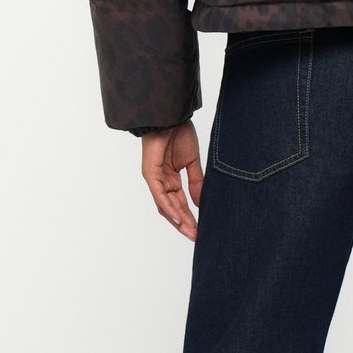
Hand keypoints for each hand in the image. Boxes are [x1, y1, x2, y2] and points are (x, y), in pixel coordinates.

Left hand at [140, 121, 203, 241]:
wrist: (170, 116)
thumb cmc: (179, 132)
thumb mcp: (192, 161)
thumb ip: (196, 182)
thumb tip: (201, 202)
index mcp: (170, 178)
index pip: (180, 202)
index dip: (190, 216)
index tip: (201, 228)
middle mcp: (161, 181)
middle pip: (172, 208)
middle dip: (184, 223)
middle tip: (197, 236)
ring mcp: (154, 179)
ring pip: (165, 205)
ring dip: (178, 220)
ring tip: (191, 231)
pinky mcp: (151, 174)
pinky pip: (160, 195)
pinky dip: (170, 208)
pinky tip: (179, 218)